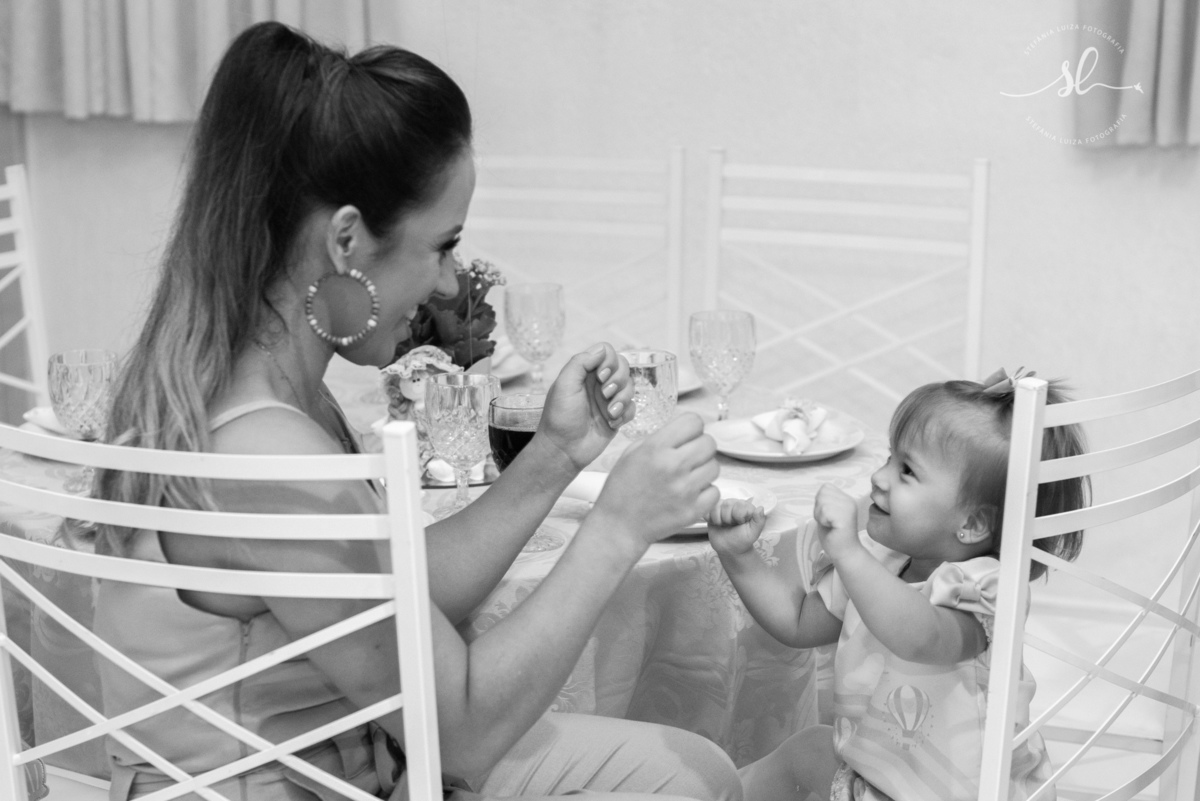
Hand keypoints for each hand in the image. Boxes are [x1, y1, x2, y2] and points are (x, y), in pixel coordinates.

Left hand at [538, 343, 635, 469]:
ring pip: (630, 387)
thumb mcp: (564, 385)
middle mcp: (598, 383)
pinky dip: (625, 414)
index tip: (600, 375)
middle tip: (605, 394)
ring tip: (610, 412)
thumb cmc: (559, 417)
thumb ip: (580, 362)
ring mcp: (609, 400)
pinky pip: (632, 408)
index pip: (606, 352)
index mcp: (585, 372)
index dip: (609, 361)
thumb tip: (601, 349)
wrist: (563, 449)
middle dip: (618, 380)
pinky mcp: (617, 416)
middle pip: (623, 367)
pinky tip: (611, 423)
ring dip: (622, 399)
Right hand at [592, 414, 719, 547]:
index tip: (686, 436)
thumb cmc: (622, 489)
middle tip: (689, 457)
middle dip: (700, 447)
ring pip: (715, 467)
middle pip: (709, 443)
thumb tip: (683, 432)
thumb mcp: (631, 454)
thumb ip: (659, 439)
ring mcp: (685, 490)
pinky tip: (690, 494)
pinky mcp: (693, 510)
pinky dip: (706, 492)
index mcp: (655, 448)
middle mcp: (673, 466)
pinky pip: (715, 491)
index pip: (694, 422)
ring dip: (704, 469)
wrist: (619, 526)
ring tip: (688, 477)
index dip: (691, 428)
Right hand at [706, 499, 765, 557]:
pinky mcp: (712, 510)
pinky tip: (716, 524)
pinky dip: (710, 519)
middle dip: (727, 519)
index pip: (738, 505)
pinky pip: (706, 510)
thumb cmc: (742, 541)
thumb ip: (758, 521)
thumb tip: (760, 508)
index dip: (737, 517)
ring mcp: (722, 506)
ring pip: (715, 507)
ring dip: (718, 520)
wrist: (729, 549)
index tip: (740, 524)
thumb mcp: (753, 533)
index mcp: (746, 506)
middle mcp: (734, 503)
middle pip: (726, 505)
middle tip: (731, 526)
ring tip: (723, 525)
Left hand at [812, 484, 859, 559]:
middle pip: (822, 493)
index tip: (827, 516)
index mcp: (846, 499)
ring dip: (820, 515)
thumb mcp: (828, 513)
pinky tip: (831, 527)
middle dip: (819, 509)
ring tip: (830, 525)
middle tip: (828, 522)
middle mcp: (849, 501)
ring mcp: (848, 508)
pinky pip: (825, 510)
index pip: (825, 487)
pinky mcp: (845, 518)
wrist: (845, 553)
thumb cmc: (833, 535)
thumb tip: (820, 491)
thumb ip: (825, 501)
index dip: (820, 502)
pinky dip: (823, 520)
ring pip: (822, 501)